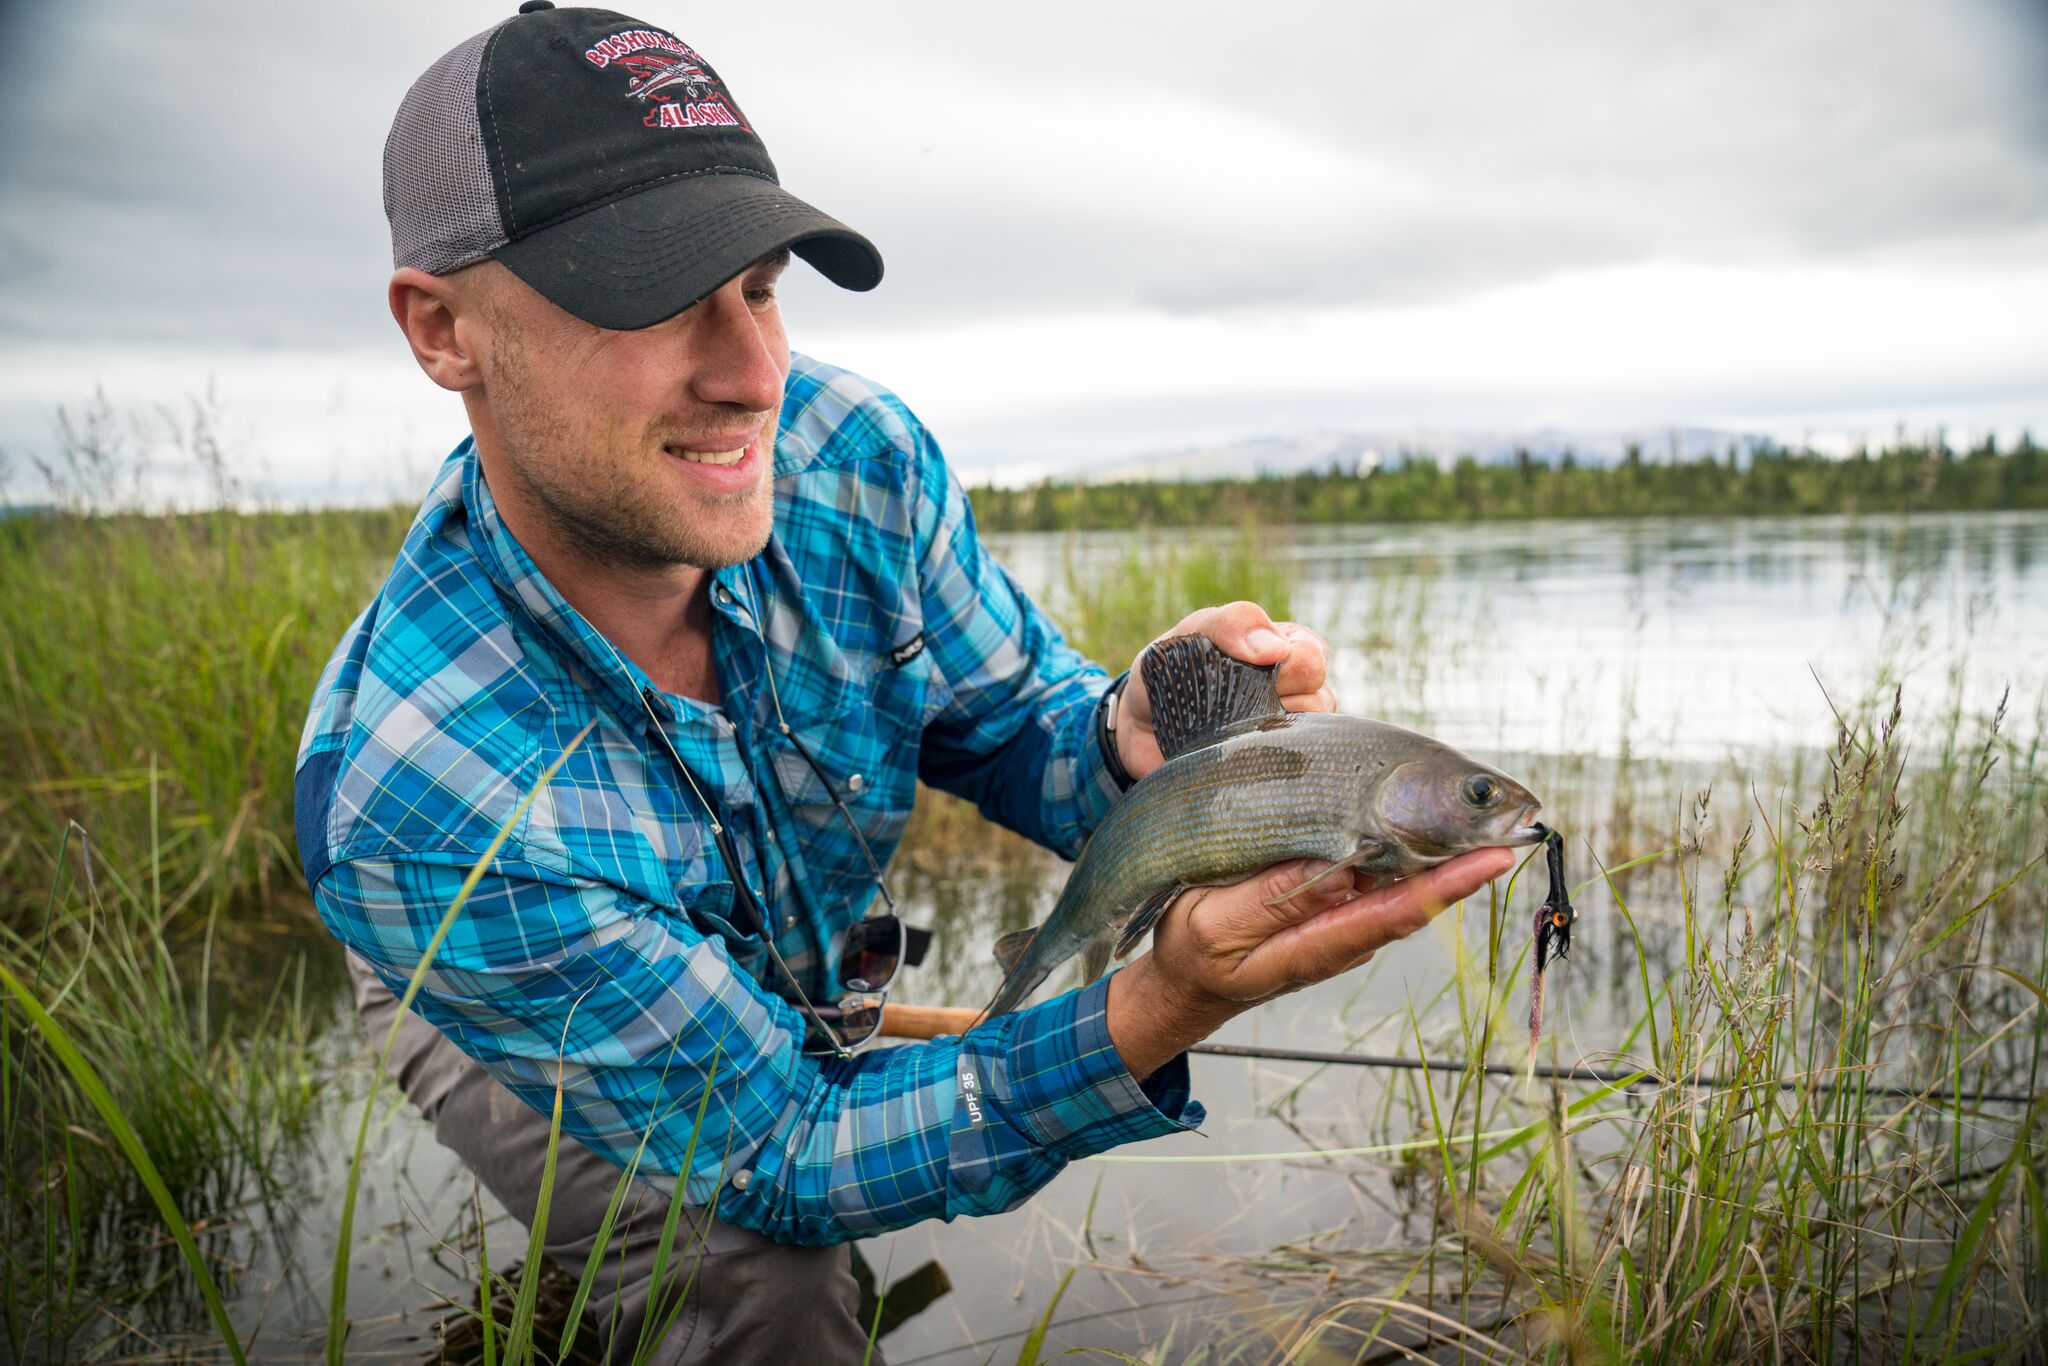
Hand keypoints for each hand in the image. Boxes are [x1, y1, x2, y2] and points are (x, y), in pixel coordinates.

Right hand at [1105, 847, 1516, 1079]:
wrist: (1179, 986)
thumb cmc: (1190, 955)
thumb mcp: (1214, 926)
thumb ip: (1272, 903)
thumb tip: (1339, 874)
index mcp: (1315, 948)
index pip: (1396, 913)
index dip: (1450, 885)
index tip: (1495, 857)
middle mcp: (1341, 937)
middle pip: (1413, 895)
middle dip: (1461, 856)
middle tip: (1506, 813)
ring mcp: (1338, 924)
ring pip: (1398, 883)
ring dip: (1437, 849)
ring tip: (1477, 807)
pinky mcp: (1329, 908)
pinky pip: (1373, 875)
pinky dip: (1399, 846)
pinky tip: (1412, 816)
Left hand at [1116, 601, 1333, 780]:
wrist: (1138, 730)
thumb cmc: (1167, 673)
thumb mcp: (1188, 634)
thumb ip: (1228, 625)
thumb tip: (1276, 648)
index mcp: (1280, 649)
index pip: (1313, 653)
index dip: (1290, 660)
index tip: (1253, 667)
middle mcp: (1293, 691)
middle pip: (1319, 692)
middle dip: (1280, 692)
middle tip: (1236, 699)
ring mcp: (1285, 731)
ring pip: (1312, 730)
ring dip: (1271, 729)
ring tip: (1231, 728)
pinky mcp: (1271, 768)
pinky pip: (1293, 766)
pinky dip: (1267, 760)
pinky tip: (1238, 755)